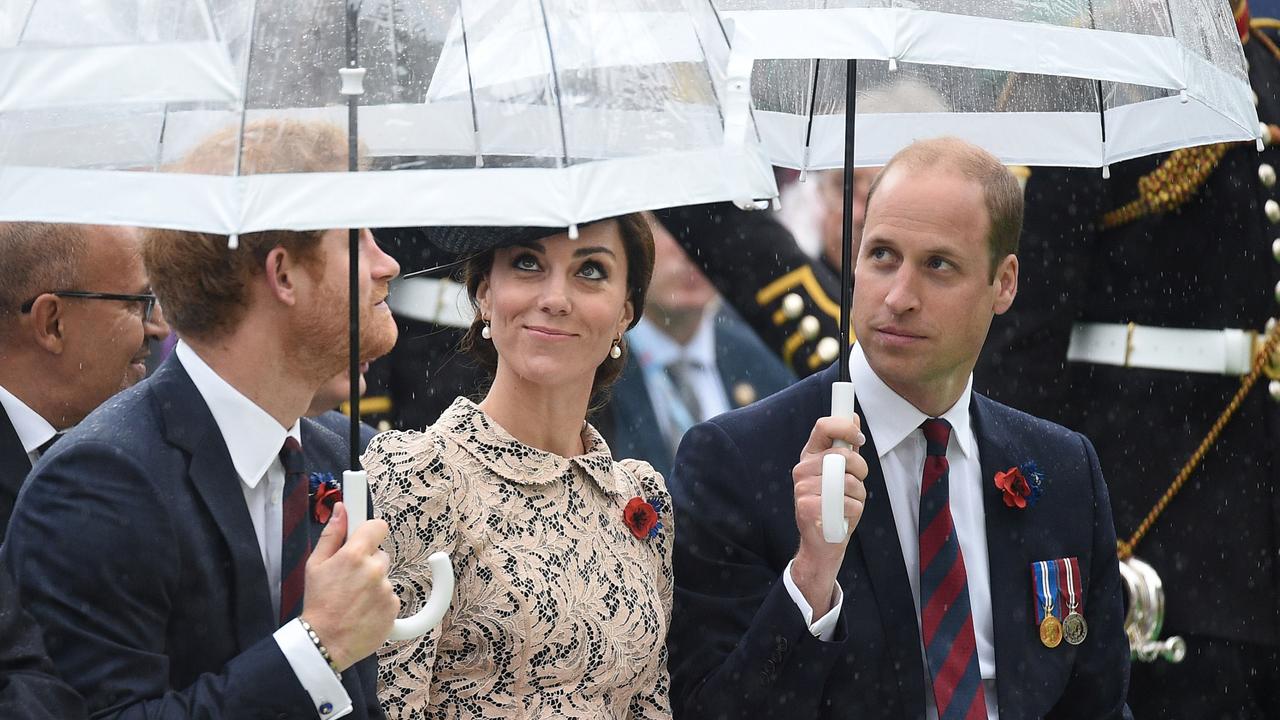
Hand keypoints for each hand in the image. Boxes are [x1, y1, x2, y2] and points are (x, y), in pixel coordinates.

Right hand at [300, 503, 399, 670]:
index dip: (371, 531)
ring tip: (353, 599)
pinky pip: (390, 596)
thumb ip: (331, 534)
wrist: (324, 642)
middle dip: (368, 562)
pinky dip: (379, 602)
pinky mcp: (393, 607)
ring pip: (384, 577)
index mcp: (354, 555)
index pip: (378, 526)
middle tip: (349, 579)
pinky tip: (362, 610)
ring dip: (373, 584)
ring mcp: (386, 589)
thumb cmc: (318, 603)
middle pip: (381, 554)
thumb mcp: (315, 565)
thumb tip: (342, 509)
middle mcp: (374, 570)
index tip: (366, 536)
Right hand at [791, 415, 867, 616]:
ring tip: (848, 503)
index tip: (858, 437)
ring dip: (859, 495)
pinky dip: (854, 512)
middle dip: (860, 470)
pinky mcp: (808, 508)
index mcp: (809, 456)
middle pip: (843, 456)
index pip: (823, 426)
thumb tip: (852, 417)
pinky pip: (849, 504)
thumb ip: (846, 447)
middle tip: (857, 482)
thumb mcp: (841, 472)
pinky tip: (843, 517)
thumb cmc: (834, 504)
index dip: (845, 426)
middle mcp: (802, 469)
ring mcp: (803, 489)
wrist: (822, 542)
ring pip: (850, 482)